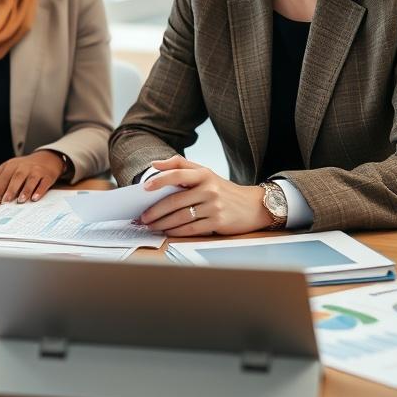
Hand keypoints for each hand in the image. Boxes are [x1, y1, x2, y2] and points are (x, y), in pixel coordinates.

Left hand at [0, 150, 65, 204]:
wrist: (46, 159)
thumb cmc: (25, 167)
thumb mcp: (10, 168)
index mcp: (12, 165)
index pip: (1, 176)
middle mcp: (24, 167)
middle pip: (15, 177)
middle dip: (8, 190)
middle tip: (2, 202)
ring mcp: (36, 171)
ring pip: (30, 180)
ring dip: (24, 190)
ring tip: (19, 201)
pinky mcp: (47, 176)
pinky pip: (43, 183)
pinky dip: (39, 191)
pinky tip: (34, 198)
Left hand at [138, 156, 270, 235]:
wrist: (253, 205)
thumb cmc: (223, 189)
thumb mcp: (206, 173)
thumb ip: (181, 165)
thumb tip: (155, 164)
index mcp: (204, 174)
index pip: (178, 173)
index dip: (160, 180)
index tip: (144, 188)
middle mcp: (209, 188)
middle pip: (175, 200)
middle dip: (155, 210)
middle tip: (142, 217)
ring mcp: (214, 206)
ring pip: (181, 217)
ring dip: (163, 223)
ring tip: (151, 226)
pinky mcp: (218, 222)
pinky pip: (191, 228)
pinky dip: (176, 232)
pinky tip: (167, 232)